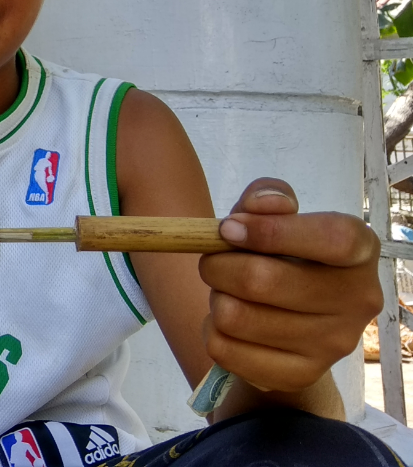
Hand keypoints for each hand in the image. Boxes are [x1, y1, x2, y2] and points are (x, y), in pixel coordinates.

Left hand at [199, 178, 381, 393]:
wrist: (288, 318)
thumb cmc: (280, 254)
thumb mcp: (274, 216)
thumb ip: (266, 198)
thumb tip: (262, 206)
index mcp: (360, 250)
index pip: (330, 239)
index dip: (270, 231)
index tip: (228, 229)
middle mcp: (358, 299)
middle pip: (262, 281)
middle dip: (217, 266)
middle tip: (212, 262)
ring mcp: (333, 344)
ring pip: (234, 317)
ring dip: (214, 300)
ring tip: (227, 294)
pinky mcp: (300, 374)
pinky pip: (224, 350)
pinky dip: (211, 332)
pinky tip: (230, 324)